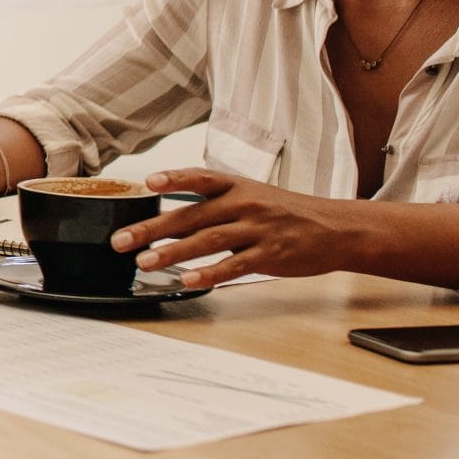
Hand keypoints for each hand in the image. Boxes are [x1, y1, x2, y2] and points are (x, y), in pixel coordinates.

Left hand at [112, 170, 369, 287]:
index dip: (175, 178)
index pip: (201, 178)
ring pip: (209, 240)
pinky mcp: (270, 255)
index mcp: (237, 186)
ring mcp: (258, 229)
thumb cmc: (285, 212)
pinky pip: (235, 265)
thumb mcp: (251, 195)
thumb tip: (165, 219)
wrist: (337, 228)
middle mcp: (245, 204)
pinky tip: (188, 280)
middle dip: (153, 228)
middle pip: (192, 215)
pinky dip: (210, 273)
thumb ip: (211, 204)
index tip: (148, 182)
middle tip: (121, 240)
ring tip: (145, 262)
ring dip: (173, 252)